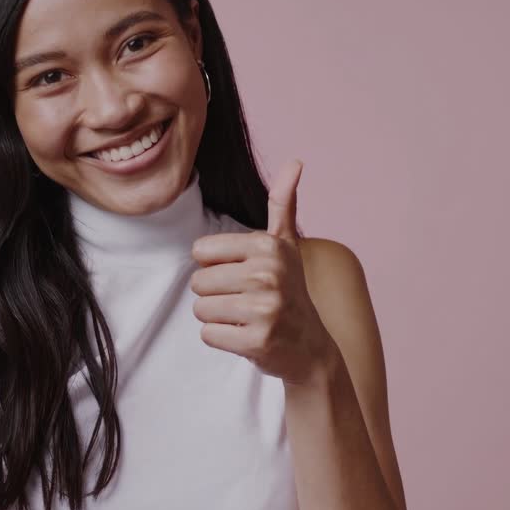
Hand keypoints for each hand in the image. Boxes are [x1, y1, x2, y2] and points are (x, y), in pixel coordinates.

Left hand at [190, 159, 337, 385]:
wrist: (310, 347)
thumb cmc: (289, 291)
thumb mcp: (285, 245)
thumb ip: (282, 203)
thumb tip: (295, 161)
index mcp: (268, 246)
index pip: (201, 252)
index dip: (215, 267)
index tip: (242, 276)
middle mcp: (268, 274)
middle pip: (198, 282)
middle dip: (215, 295)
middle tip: (245, 301)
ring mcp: (264, 309)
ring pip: (201, 309)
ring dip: (217, 318)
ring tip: (245, 318)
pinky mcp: (257, 341)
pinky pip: (209, 335)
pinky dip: (223, 339)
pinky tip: (246, 336)